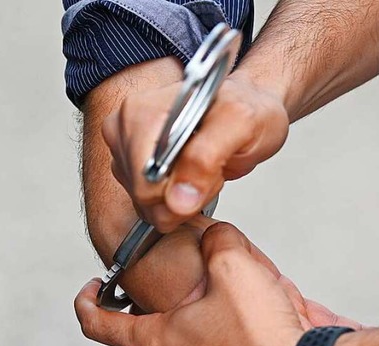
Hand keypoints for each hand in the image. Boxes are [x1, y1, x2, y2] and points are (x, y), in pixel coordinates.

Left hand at [75, 223, 361, 345]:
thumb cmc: (267, 338)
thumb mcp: (236, 266)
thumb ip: (216, 241)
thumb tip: (214, 238)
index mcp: (159, 344)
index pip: (99, 324)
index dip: (88, 301)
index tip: (92, 288)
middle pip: (161, 333)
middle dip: (183, 307)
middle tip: (213, 290)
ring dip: (215, 330)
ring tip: (250, 315)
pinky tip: (264, 339)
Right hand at [102, 75, 289, 232]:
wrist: (251, 107)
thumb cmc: (247, 108)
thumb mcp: (239, 123)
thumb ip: (205, 158)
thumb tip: (178, 200)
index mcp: (142, 113)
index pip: (145, 182)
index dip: (181, 188)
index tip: (208, 169)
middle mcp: (126, 128)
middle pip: (143, 196)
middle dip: (183, 193)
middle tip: (209, 166)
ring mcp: (127, 149)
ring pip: (147, 205)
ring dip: (182, 196)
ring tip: (203, 168)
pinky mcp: (133, 167)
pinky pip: (152, 205)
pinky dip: (177, 199)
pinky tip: (192, 175)